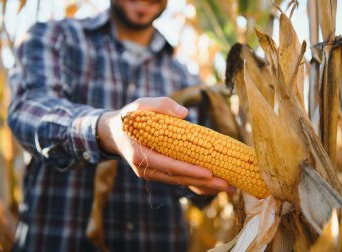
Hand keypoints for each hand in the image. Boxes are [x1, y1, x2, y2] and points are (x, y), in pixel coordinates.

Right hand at [97, 97, 229, 194]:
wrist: (114, 133)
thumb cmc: (130, 117)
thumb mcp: (140, 105)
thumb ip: (161, 105)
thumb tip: (184, 114)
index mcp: (140, 154)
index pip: (168, 165)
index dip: (189, 170)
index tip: (209, 173)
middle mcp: (145, 169)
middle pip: (177, 178)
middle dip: (202, 182)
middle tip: (226, 184)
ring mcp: (151, 173)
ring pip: (179, 182)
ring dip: (202, 186)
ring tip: (225, 187)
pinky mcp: (157, 173)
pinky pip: (177, 179)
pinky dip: (194, 182)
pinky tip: (212, 184)